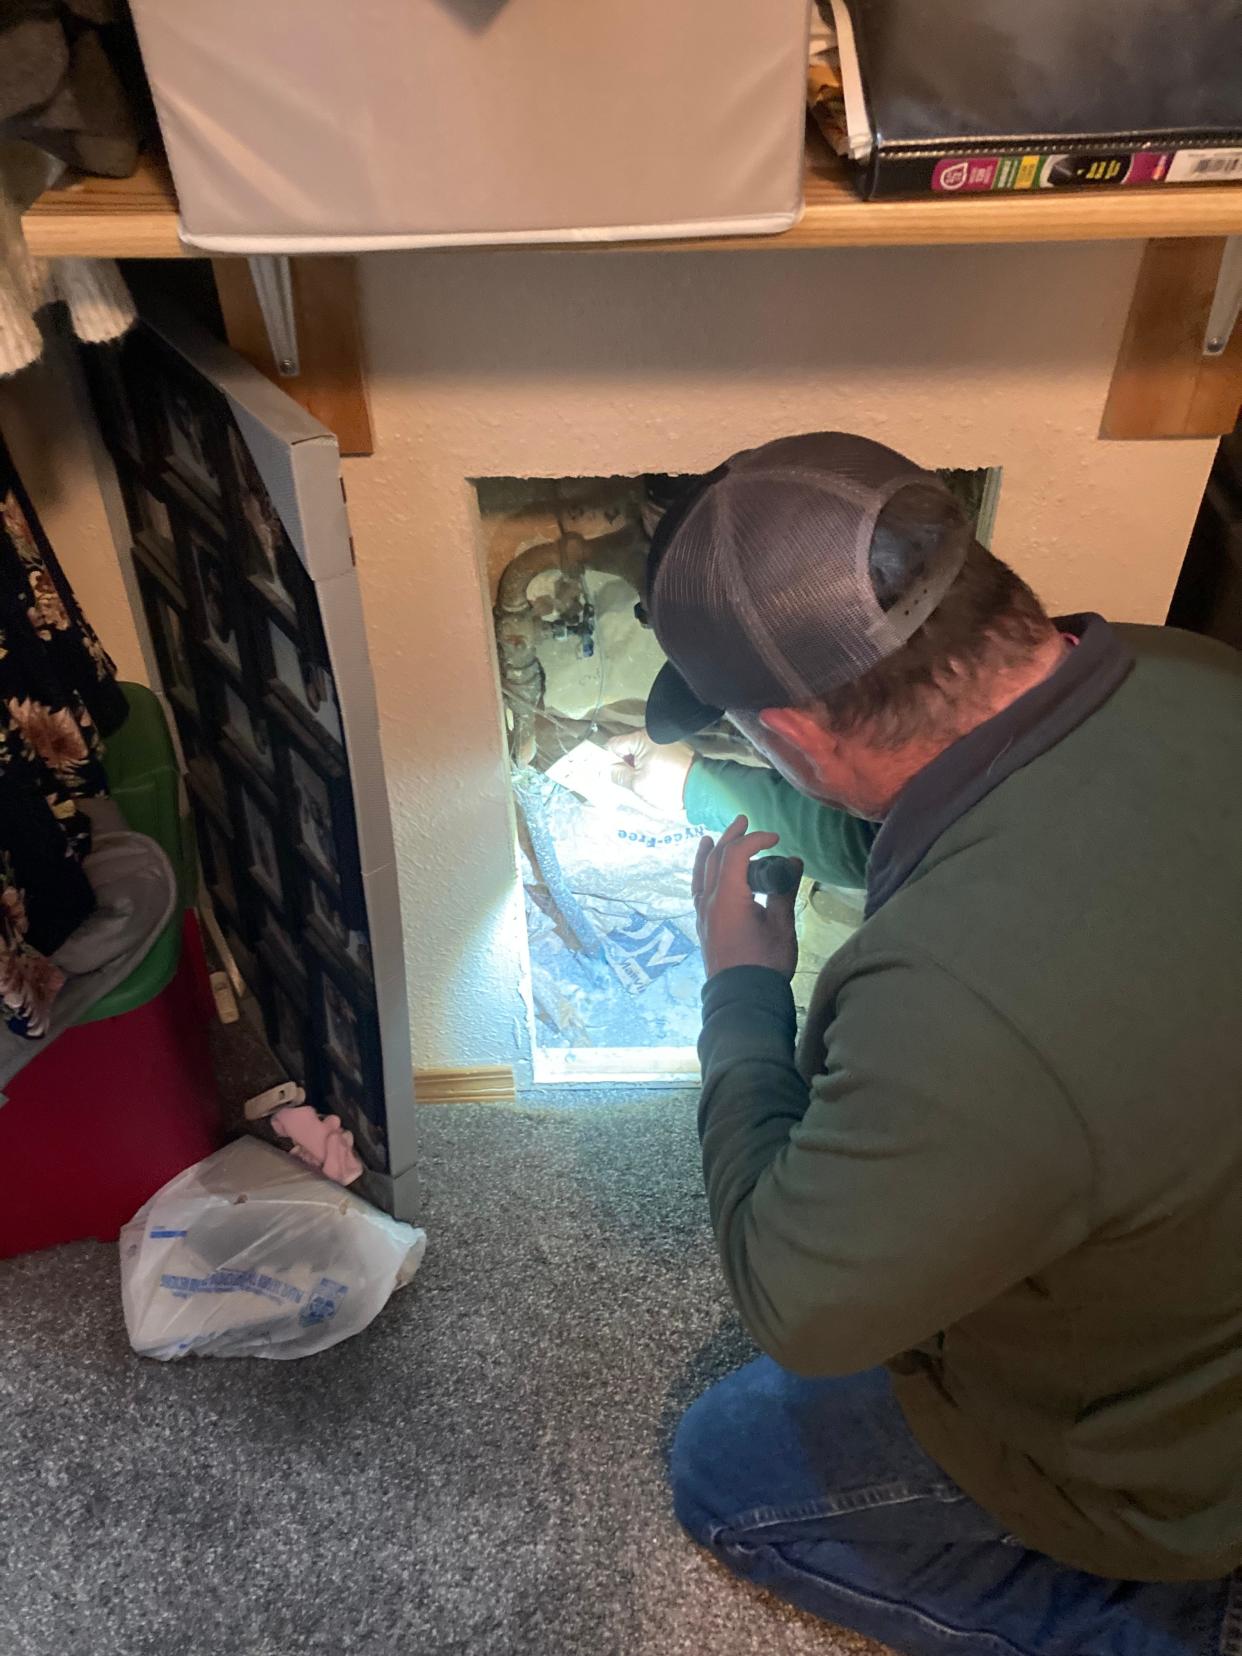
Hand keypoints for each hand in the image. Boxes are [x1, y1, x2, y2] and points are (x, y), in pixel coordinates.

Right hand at [606, 731, 693, 818]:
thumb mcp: (638, 784)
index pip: (614, 744)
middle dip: (624, 762)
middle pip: (628, 746)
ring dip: (638, 764)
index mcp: (641, 738)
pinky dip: (651, 763)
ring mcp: (667, 740)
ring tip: (639, 782)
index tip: (607, 773)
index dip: (607, 759)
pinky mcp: (677, 748)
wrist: (702, 788)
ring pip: (642, 751)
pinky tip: (653, 777)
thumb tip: (608, 770)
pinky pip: (656, 753)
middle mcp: (653, 734)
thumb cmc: (667, 785)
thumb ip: (619, 775)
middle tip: (623, 781)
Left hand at [692, 815, 801, 979]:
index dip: (756, 840)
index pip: (737, 854)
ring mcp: (703, 913)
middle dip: (731, 837)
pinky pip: (697, 890)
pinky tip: (704, 873)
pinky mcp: (703, 924)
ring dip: (710, 853)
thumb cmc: (765, 963)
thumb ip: (784, 891)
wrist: (742, 998)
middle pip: (716, 858)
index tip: (776, 840)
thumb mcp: (781, 926)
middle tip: (745, 822)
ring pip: (701, 873)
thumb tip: (794, 863)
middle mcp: (710, 900)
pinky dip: (701, 874)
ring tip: (710, 838)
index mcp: (728, 897)